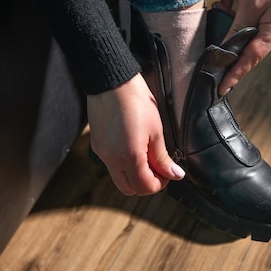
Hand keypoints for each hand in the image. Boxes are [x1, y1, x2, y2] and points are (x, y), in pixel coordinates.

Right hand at [87, 74, 184, 195]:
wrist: (112, 82)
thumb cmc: (136, 101)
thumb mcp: (156, 131)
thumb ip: (163, 157)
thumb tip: (175, 174)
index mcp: (129, 157)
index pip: (144, 187)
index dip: (159, 184)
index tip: (167, 173)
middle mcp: (112, 159)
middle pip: (129, 189)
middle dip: (145, 183)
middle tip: (157, 168)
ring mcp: (101, 153)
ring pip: (118, 178)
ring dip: (133, 175)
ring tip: (145, 156)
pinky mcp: (96, 145)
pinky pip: (110, 164)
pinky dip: (122, 163)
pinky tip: (131, 146)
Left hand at [214, 0, 270, 95]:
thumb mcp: (247, 5)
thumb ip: (236, 30)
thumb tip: (225, 52)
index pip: (252, 58)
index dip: (236, 73)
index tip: (223, 87)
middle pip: (249, 50)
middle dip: (228, 49)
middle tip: (212, 63)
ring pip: (244, 35)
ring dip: (229, 25)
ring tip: (223, 5)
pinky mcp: (265, 14)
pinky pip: (245, 23)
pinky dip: (233, 16)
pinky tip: (225, 2)